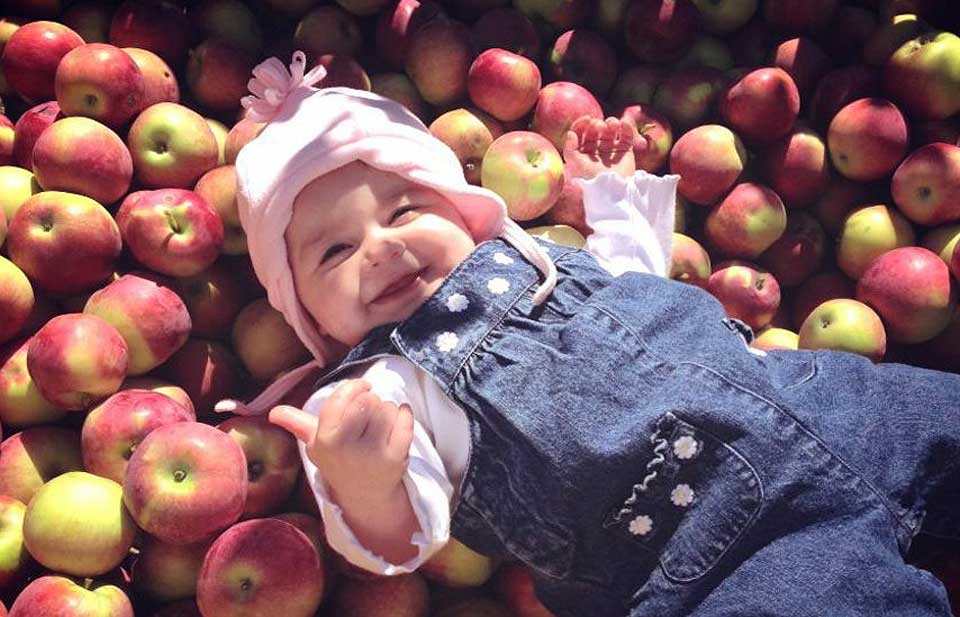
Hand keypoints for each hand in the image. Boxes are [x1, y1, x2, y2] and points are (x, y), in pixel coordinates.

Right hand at [268, 379, 414, 507]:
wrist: (364, 496)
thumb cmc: (340, 461)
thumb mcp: (316, 444)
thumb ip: (297, 424)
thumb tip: (273, 413)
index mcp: (324, 439)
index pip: (341, 397)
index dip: (355, 387)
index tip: (363, 388)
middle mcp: (345, 447)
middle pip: (367, 400)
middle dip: (372, 400)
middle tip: (370, 413)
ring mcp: (371, 453)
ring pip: (387, 408)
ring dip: (388, 410)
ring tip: (380, 426)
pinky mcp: (395, 458)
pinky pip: (405, 419)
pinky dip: (405, 414)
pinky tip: (399, 421)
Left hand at [563, 116, 636, 179]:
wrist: (612, 189)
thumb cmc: (591, 178)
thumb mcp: (576, 165)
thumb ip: (569, 149)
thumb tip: (570, 133)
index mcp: (582, 149)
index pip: (580, 132)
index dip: (582, 123)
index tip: (587, 119)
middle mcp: (596, 147)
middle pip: (596, 128)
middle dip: (597, 124)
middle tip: (599, 127)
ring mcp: (611, 147)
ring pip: (611, 128)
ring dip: (612, 122)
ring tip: (613, 125)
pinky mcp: (625, 149)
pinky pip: (626, 134)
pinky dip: (626, 127)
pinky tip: (623, 125)